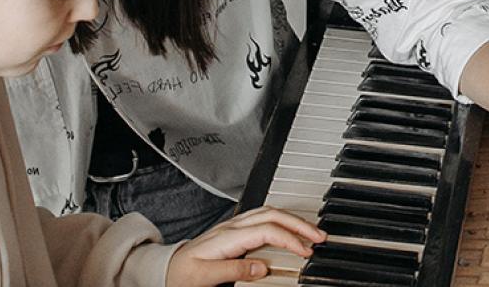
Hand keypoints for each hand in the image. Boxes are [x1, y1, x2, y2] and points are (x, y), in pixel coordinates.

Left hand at [166, 206, 326, 286]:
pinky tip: (289, 228)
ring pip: (269, 212)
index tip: (305, 251)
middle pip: (273, 215)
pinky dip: (282, 219)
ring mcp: (234, 226)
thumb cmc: (183, 273)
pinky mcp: (234, 230)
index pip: (267, 230)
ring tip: (311, 232)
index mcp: (227, 237)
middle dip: (299, 223)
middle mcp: (232, 227)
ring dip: (293, 219)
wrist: (168, 268)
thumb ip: (234, 270)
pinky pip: (263, 217)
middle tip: (320, 236)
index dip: (289, 239)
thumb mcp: (205, 276)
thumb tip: (262, 267)